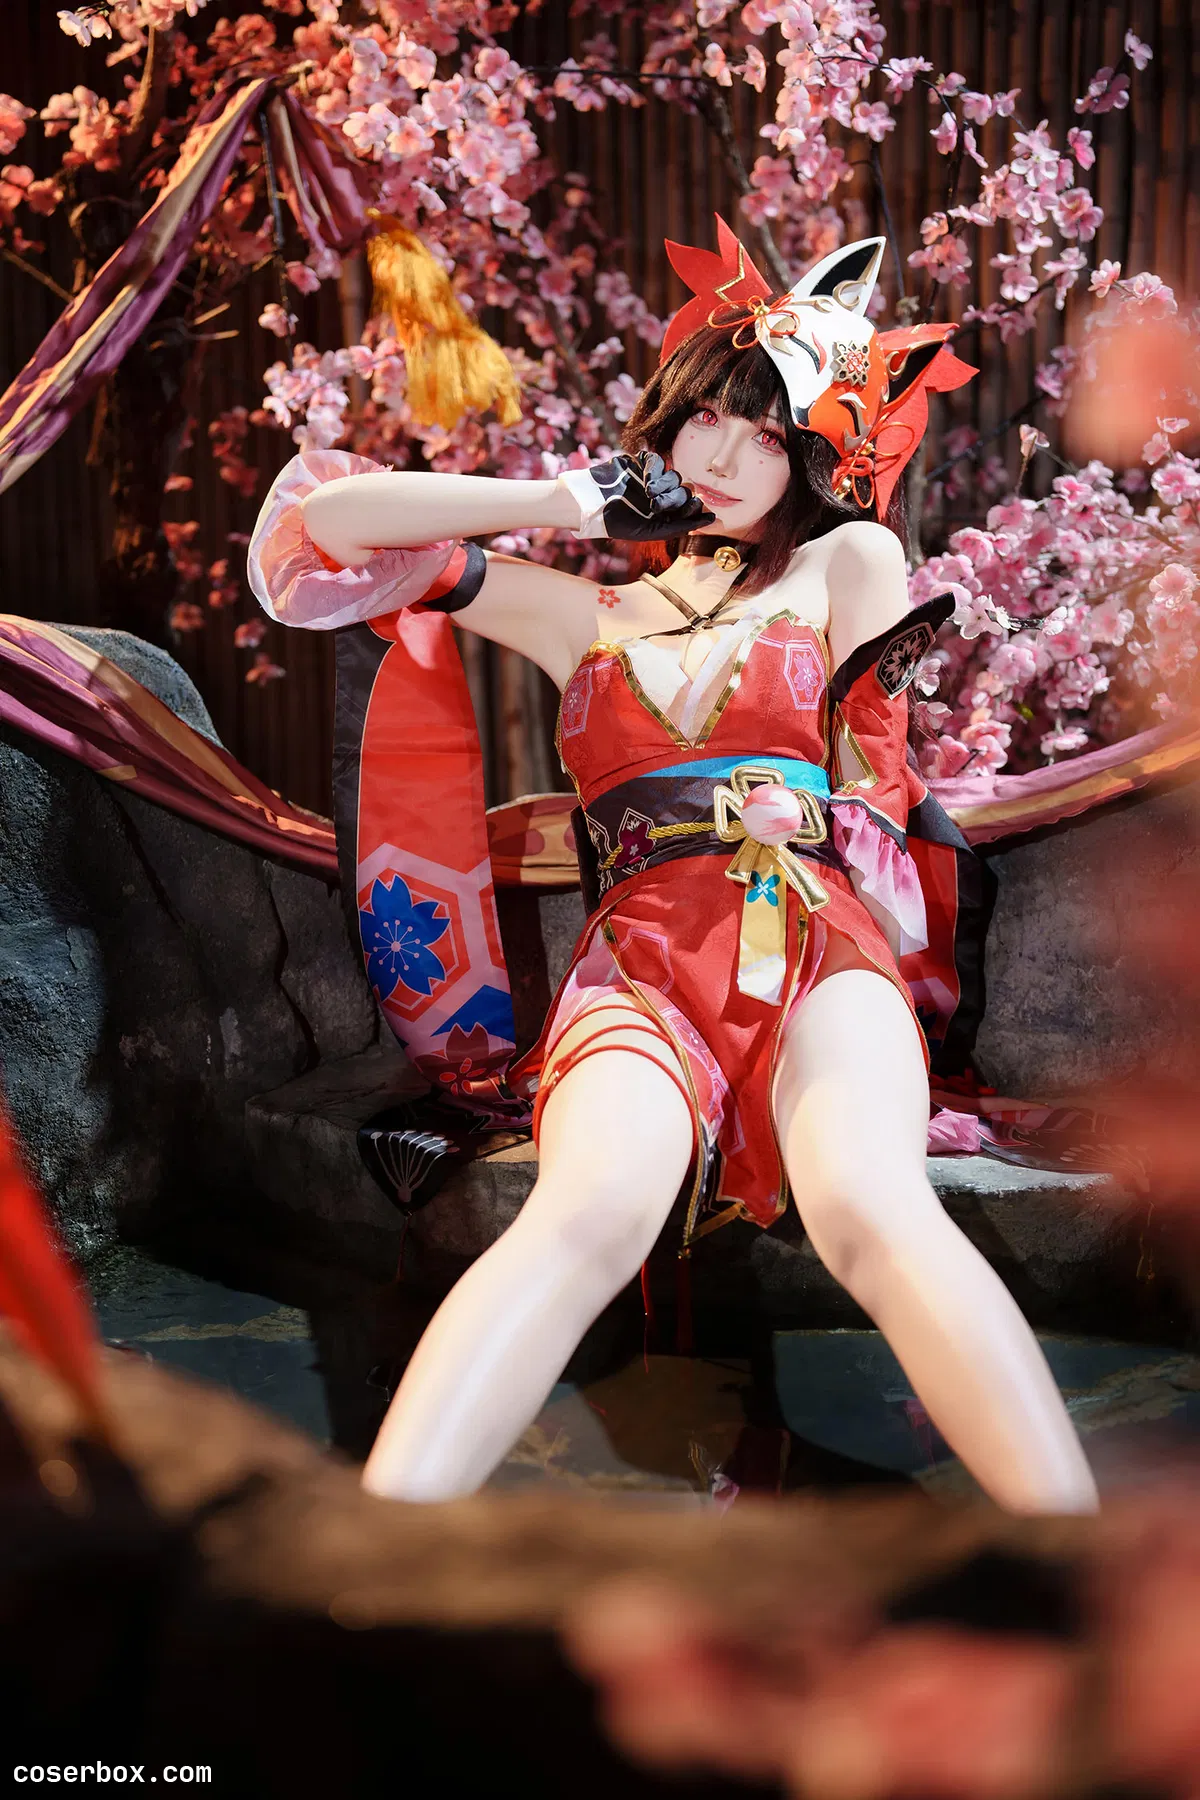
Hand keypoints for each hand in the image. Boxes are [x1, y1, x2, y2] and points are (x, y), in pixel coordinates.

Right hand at [559, 452, 715, 541]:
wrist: (592, 505)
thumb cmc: (620, 523)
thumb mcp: (652, 531)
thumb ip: (680, 526)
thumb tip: (712, 519)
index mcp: (666, 514)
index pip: (691, 506)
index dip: (693, 507)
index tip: (692, 509)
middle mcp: (662, 496)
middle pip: (684, 490)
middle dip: (676, 497)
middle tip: (657, 504)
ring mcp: (652, 479)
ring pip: (674, 475)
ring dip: (664, 483)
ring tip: (648, 492)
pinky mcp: (641, 464)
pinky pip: (657, 461)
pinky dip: (654, 468)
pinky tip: (644, 478)